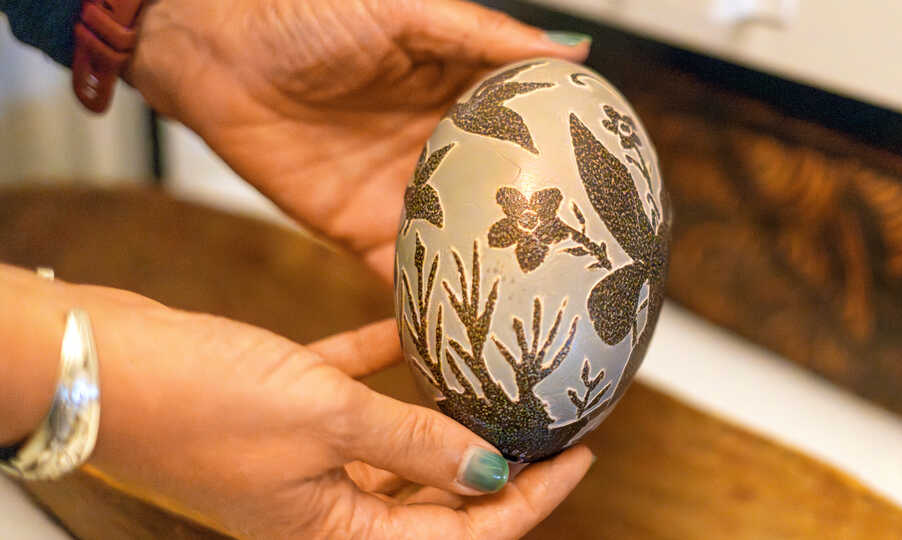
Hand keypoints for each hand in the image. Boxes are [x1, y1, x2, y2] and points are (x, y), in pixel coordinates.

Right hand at [15, 268, 592, 538]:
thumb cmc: (194, 403)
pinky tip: (411, 333)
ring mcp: (297, 458)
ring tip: (495, 379)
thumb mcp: (323, 423)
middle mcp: (318, 505)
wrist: (92, 364)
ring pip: (393, 446)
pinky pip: (346, 393)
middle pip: (431, 497)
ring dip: (439, 416)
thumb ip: (412, 447)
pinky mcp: (276, 410)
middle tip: (547, 419)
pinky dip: (380, 368)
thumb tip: (489, 470)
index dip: (528, 500)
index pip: (459, 534)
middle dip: (492, 462)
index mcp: (331, 533)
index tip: (578, 457)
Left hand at [126, 0, 590, 280]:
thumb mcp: (406, 11)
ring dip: (495, 274)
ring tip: (541, 309)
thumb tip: (574, 49)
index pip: (527, 137)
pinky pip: (403, 273)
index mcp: (456, 96)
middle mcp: (438, 151)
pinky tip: (465, 325)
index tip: (613, 193)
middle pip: (503, 201)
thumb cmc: (305, 12)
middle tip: (587, 269)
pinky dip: (429, 301)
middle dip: (540, 235)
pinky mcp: (358, 229)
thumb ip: (482, 37)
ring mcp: (403, 195)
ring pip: (462, 243)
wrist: (214, 53)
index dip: (567, 163)